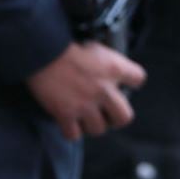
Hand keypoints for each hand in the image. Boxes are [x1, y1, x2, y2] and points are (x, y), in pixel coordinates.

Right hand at [25, 41, 146, 140]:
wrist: (41, 50)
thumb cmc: (64, 44)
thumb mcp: (95, 46)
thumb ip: (107, 63)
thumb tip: (111, 75)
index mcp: (113, 67)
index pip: (138, 78)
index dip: (131, 82)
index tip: (122, 84)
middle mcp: (104, 89)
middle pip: (124, 118)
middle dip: (115, 117)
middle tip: (105, 112)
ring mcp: (85, 104)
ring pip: (98, 129)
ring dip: (91, 124)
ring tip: (83, 115)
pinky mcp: (65, 114)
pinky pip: (74, 135)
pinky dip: (70, 129)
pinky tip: (67, 120)